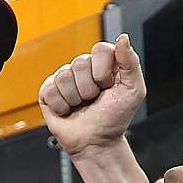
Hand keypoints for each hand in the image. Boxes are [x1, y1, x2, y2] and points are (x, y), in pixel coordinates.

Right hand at [38, 35, 146, 161]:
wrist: (96, 143)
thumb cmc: (114, 119)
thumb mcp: (134, 91)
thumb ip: (131, 62)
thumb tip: (123, 38)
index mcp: (104, 63)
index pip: (100, 49)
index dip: (103, 71)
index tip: (108, 86)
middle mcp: (84, 68)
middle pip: (79, 63)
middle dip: (89, 88)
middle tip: (94, 99)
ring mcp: (65, 79)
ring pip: (64, 76)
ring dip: (75, 98)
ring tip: (81, 105)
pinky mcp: (49, 92)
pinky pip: (49, 90)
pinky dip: (61, 105)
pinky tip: (68, 110)